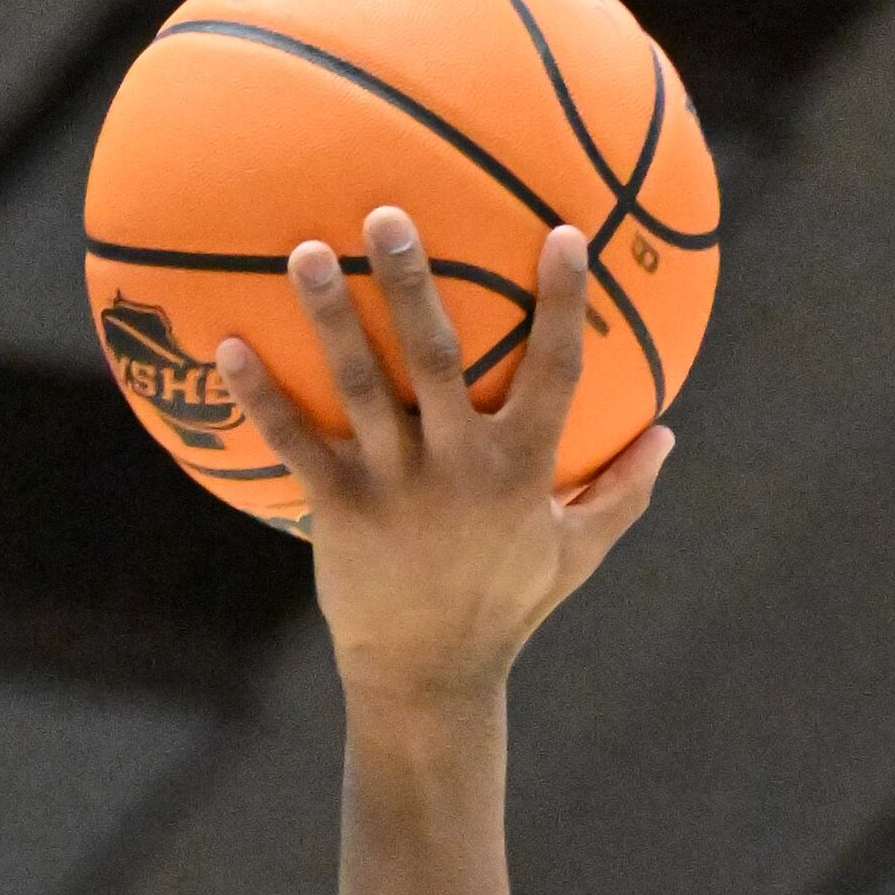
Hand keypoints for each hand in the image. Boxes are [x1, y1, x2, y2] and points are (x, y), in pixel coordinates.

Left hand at [214, 212, 668, 710]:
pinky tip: (227, 347)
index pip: (555, 370)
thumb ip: (621, 492)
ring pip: (361, 386)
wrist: (430, 681)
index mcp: (521, 469)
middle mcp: (458, 468)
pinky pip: (295, 443)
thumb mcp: (575, 554)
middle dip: (412, 280)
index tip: (564, 233)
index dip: (563, 303)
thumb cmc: (505, 608)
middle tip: (386, 212)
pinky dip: (261, 397)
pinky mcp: (340, 512)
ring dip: (331, 317)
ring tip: (303, 251)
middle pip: (436, 356)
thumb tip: (668, 434)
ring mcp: (395, 488)